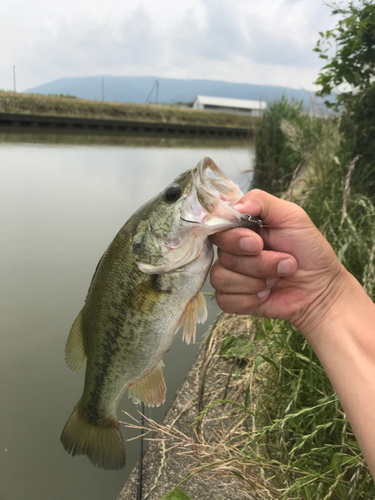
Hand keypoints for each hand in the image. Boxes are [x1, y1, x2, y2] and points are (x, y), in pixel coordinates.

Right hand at [209, 189, 349, 337]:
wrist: (321, 288)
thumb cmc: (308, 250)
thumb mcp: (292, 216)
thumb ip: (261, 201)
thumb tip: (235, 205)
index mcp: (240, 228)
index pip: (217, 227)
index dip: (234, 238)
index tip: (257, 243)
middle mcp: (230, 250)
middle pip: (223, 255)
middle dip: (257, 262)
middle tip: (284, 262)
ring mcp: (229, 275)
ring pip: (221, 277)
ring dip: (256, 281)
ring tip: (277, 279)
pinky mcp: (230, 299)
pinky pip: (224, 299)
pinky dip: (248, 299)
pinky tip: (265, 294)